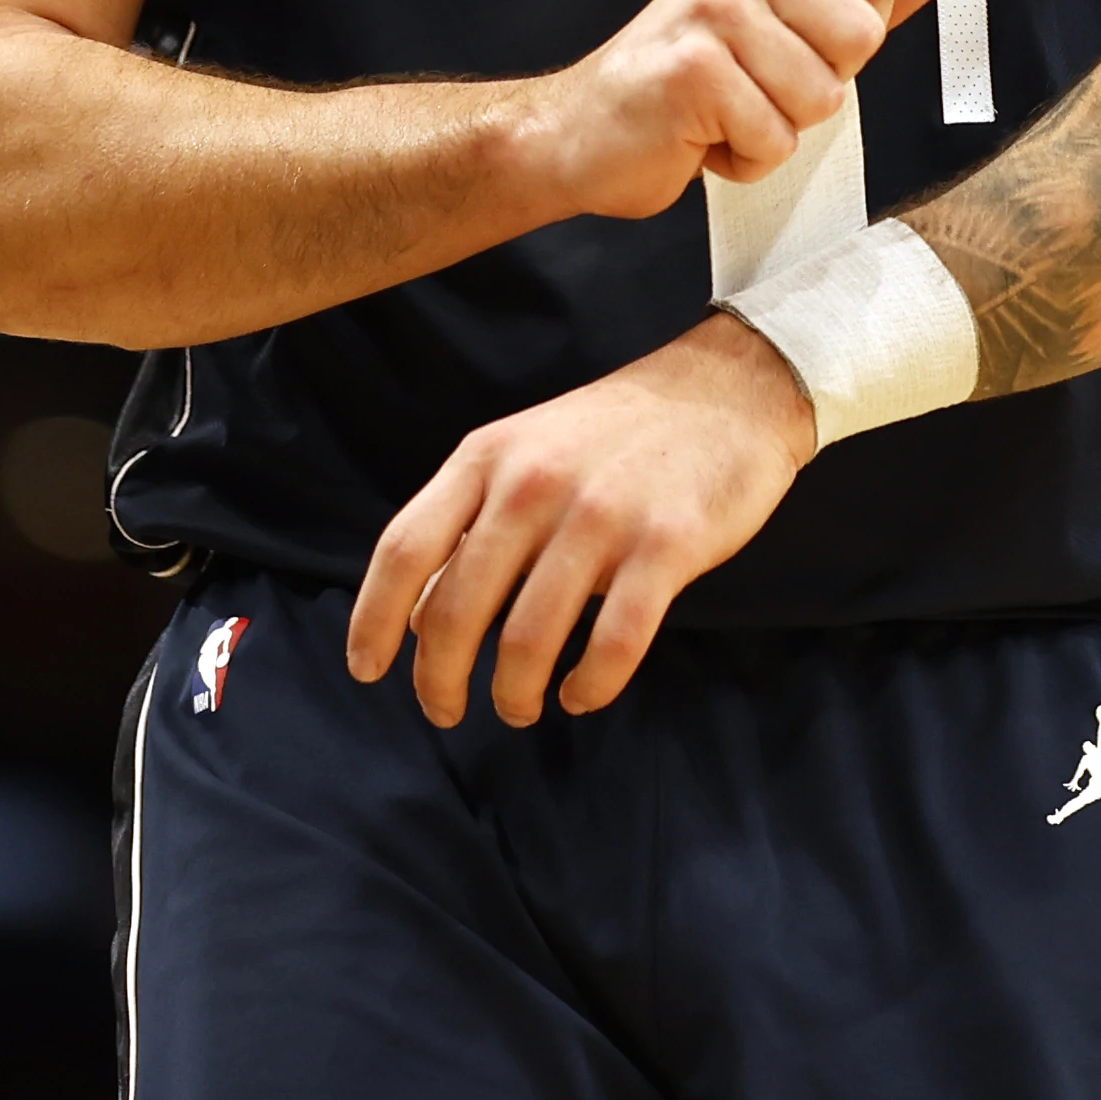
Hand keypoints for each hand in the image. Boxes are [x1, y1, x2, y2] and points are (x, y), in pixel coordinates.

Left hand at [344, 313, 820, 726]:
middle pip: (457, 609)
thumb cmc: (619, 432)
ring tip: (519, 707)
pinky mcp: (668, 544)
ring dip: (514, 693)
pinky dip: (590, 686)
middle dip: (441, 679)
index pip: (404, 550)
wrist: (731, 388)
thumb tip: (417, 616)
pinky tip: (582, 694)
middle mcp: (535, 484)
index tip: (368, 670)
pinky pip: (615, 642)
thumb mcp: (526, 452)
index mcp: (488, 457)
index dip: (374, 621)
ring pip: (530, 637)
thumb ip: (471, 524)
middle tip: (447, 710)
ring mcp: (602, 515)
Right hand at [521, 0, 957, 219]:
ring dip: (775, 130)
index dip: (840, 46)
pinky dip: (742, 161)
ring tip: (721, 113)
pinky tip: (698, 138)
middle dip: (816, 90)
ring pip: (820, 99)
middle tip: (750, 87)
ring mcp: (710, 12)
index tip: (779, 51)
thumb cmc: (691, 86)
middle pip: (859, 41)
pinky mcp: (691, 73)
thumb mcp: (787, 28)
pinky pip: (774, 140)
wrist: (579, 136)